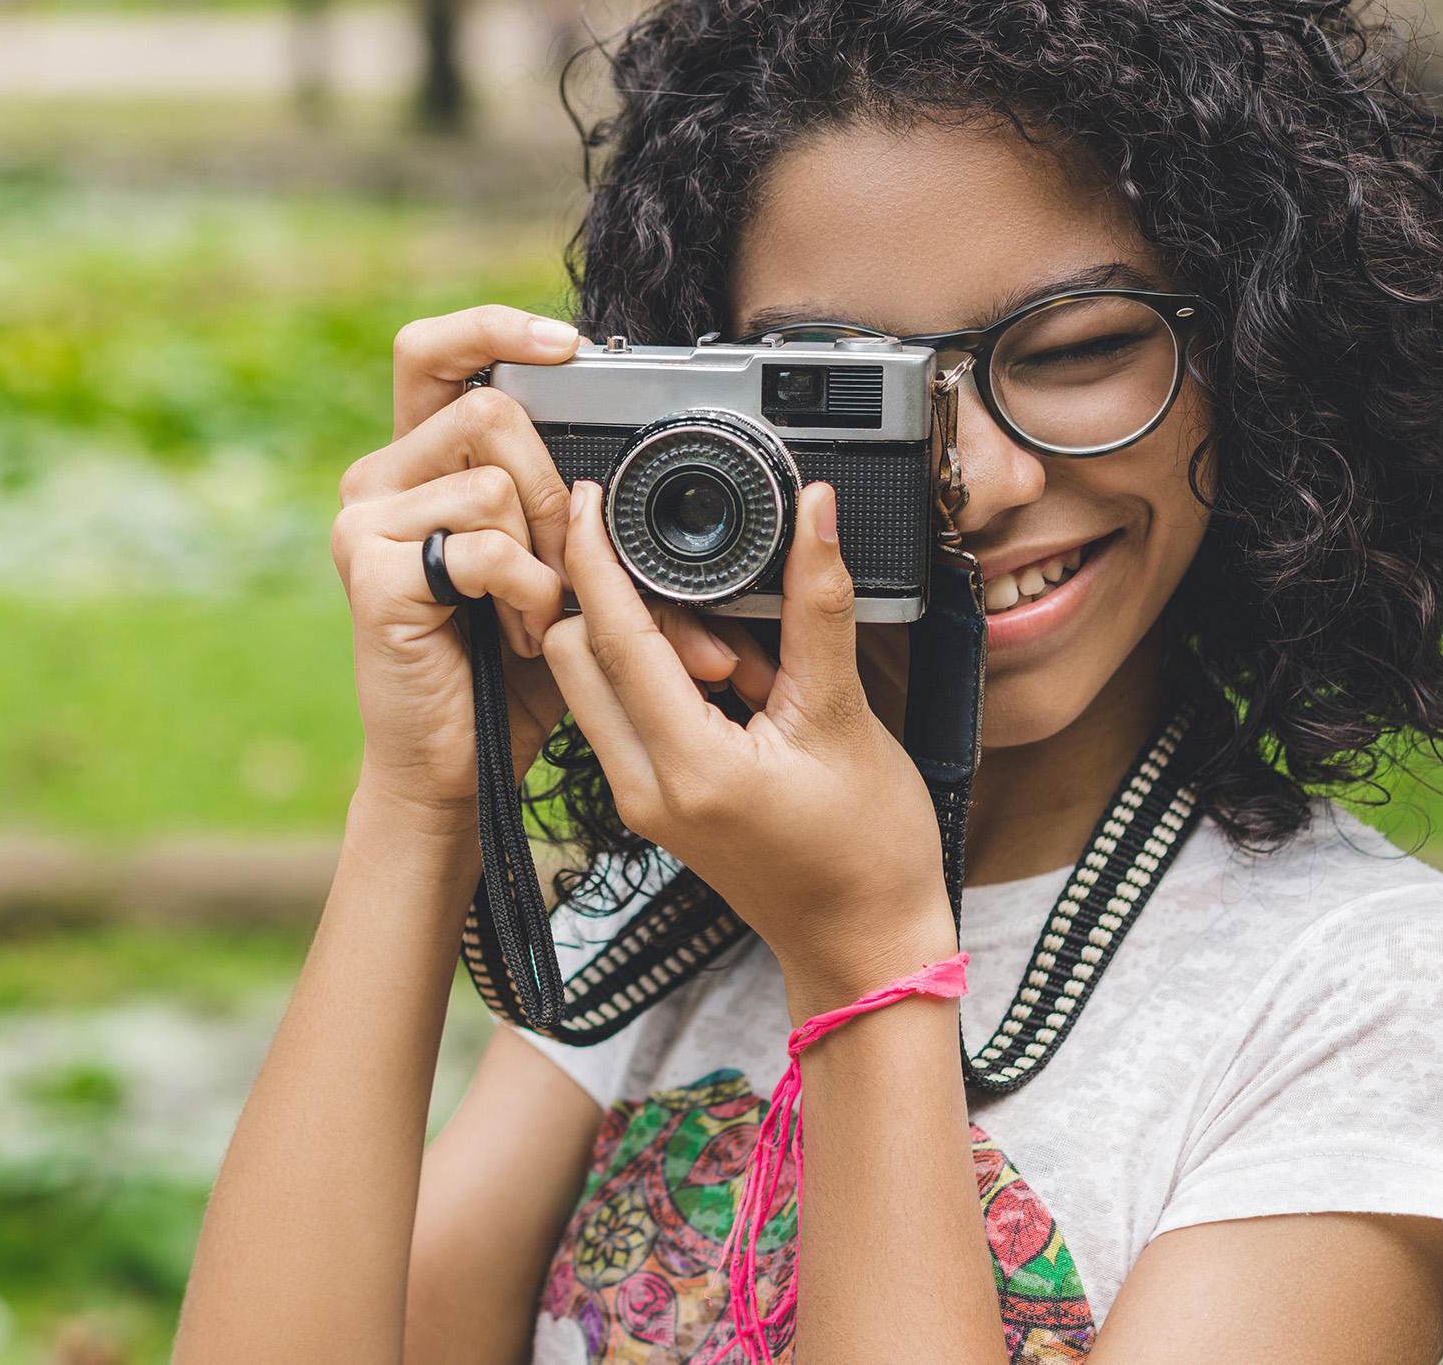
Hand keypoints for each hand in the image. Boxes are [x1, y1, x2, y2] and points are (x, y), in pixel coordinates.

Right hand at [334, 307, 577, 830]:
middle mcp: (378, 479)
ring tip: (538, 614)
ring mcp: (365, 523)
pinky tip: (520, 635)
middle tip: (566, 564)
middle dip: (555, 486)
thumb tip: (655, 450)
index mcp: (418, 463)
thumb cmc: (508, 674)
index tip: (569, 344)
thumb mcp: (558, 572)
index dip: (496, 325)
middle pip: (490, 408)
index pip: (434, 350)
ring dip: (547, 552)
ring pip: (493, 477)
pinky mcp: (372, 572)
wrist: (458, 771)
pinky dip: (526, 592)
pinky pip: (483, 544)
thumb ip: (578, 507)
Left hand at [539, 478, 954, 1012]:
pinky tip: (734, 689)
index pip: (612, 638)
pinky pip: (624, 714)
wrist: (864, 943)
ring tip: (744, 666)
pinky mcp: (651, 802)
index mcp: (688, 766)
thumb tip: (813, 514)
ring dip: (648, 645)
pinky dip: (660, 680)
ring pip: (597, 683)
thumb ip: (816, 608)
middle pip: (576, 654)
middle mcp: (642, 786)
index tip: (586, 498)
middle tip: (702, 600)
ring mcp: (639, 799)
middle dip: (620, 602)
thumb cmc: (866, 850)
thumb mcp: (844, 715)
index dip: (592, 557)